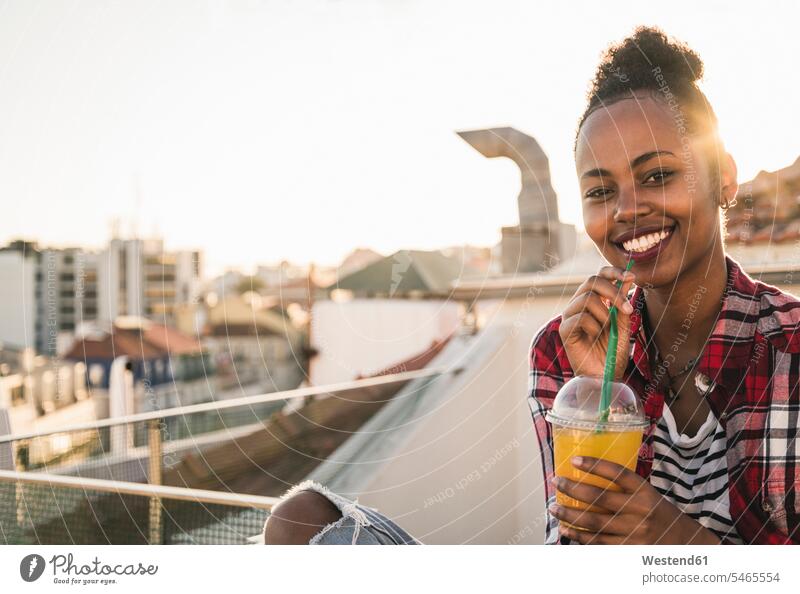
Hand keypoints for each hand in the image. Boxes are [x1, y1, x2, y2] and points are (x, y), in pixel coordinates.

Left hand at [548, 456, 721, 544]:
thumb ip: (624, 487)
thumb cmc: (658, 513)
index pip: (617, 473)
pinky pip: (598, 542)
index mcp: (644, 491)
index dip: (594, 464)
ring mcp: (634, 532)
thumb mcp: (647, 494)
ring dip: (570, 516)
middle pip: (599, 498)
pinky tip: (565, 530)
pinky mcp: (628, 550)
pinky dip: (579, 536)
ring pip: (594, 523)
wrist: (683, 543)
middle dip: (573, 490)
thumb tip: (586, 475)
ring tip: (553, 508)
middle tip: (556, 482)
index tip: (574, 459)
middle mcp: (639, 510)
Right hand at [558, 266, 635, 378]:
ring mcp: (570, 316)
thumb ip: (622, 305)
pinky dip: (594, 327)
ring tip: (608, 330)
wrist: (605, 377)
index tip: (632, 276)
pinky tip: (595, 338)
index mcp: (594, 300)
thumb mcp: (624, 326)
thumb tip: (629, 280)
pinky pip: (581, 317)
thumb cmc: (613, 353)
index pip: (599, 275)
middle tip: (626, 309)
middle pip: (591, 281)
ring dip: (605, 314)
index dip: (614, 272)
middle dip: (613, 292)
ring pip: (587, 298)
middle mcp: (579, 304)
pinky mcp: (564, 330)